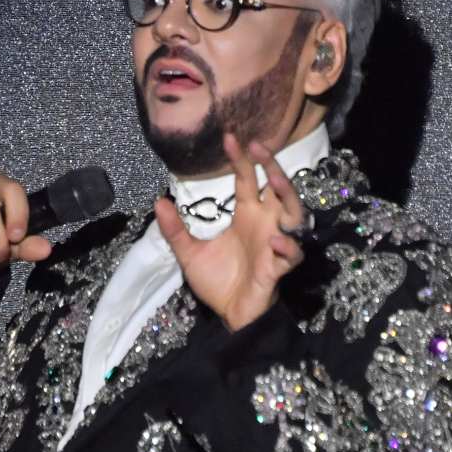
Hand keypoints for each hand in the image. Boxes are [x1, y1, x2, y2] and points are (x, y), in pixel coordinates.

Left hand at [155, 133, 306, 331]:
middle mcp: (265, 224)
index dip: (241, 160)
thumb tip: (158, 202)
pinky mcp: (278, 267)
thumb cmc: (216, 281)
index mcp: (246, 215)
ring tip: (276, 181)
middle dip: (273, 166)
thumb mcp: (188, 253)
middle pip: (278, 188)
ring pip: (294, 213)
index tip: (230, 138)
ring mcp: (274, 244)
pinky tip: (276, 242)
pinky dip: (287, 247)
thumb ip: (175, 230)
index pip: (248, 180)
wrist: (229, 314)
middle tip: (259, 146)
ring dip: (288, 195)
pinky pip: (292, 254)